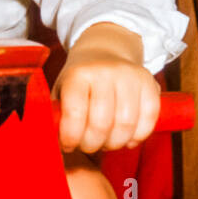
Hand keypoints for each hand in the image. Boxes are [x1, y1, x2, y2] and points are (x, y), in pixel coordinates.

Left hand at [52, 25, 160, 154]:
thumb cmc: (79, 82)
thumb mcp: (60, 91)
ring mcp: (130, 76)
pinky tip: (127, 139)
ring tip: (106, 142)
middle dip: (92, 144)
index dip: (70, 137)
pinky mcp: (150, 83)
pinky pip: (149, 119)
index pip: (74, 113)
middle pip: (102, 124)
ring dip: (115, 143)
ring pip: (126, 125)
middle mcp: (105, 72)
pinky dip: (138, 136)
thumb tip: (46, 147)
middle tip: (88, 145)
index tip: (68, 144)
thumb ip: (55, 117)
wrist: (105, 52)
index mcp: (78, 74)